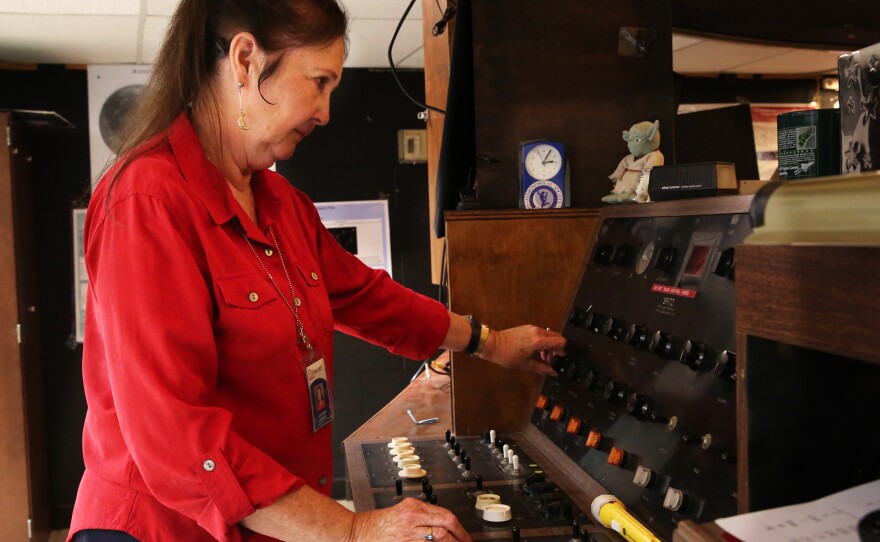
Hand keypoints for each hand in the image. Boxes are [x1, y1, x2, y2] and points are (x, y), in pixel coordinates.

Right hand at [349, 498, 471, 540]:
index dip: (460, 528)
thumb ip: (420, 516)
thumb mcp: (400, 512)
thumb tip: (441, 526)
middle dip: (461, 537)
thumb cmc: (375, 525)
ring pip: (439, 537)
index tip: (465, 536)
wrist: (354, 532)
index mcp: (413, 506)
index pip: (445, 514)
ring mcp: (408, 532)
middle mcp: (412, 517)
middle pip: (446, 524)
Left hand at [480, 325, 565, 374]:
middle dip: (556, 349)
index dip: (562, 351)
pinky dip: (542, 342)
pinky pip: (541, 334)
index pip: (560, 341)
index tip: (557, 359)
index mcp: (538, 340)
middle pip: (556, 337)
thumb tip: (553, 372)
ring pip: (549, 335)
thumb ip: (542, 369)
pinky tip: (535, 351)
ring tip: (541, 357)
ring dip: (549, 346)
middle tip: (549, 359)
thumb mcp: (526, 365)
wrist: (493, 344)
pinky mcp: (527, 328)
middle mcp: (537, 331)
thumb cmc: (507, 355)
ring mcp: (532, 328)